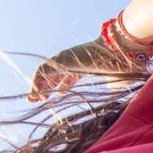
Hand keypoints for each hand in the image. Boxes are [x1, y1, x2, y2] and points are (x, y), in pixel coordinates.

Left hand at [27, 38, 143, 102]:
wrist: (116, 53)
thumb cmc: (118, 66)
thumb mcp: (116, 80)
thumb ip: (112, 85)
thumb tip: (112, 87)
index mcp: (83, 67)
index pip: (67, 77)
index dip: (60, 87)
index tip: (54, 97)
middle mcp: (72, 62)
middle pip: (54, 75)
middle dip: (45, 87)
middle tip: (37, 99)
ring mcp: (65, 59)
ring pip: (45, 72)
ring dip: (38, 86)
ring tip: (34, 99)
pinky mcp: (59, 59)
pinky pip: (42, 70)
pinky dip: (37, 81)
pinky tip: (36, 93)